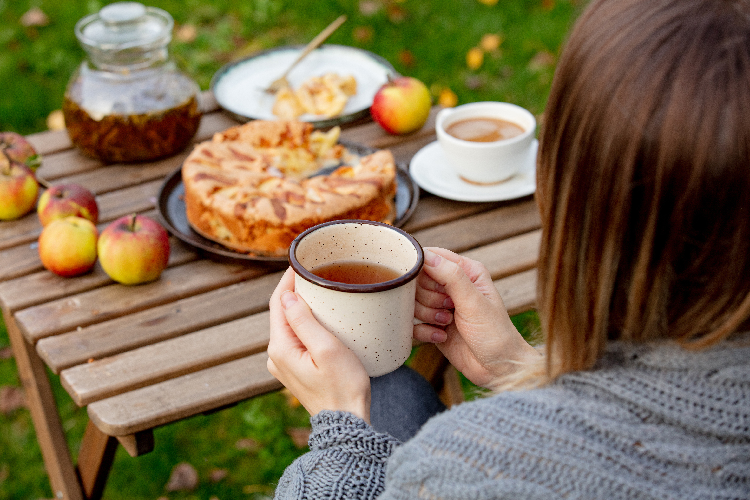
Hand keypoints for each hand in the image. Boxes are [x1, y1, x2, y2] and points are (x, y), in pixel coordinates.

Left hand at [267, 268, 371, 421]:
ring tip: (320, 287)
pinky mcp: (297, 369)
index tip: (302, 261)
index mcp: (281, 348)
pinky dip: (307, 322)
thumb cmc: (343, 387)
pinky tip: (323, 316)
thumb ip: (304, 321)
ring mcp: (285, 364)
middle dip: (295, 289)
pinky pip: (297, 337)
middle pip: (282, 312)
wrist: (347, 423)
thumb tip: (287, 296)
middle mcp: (277, 356)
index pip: (278, 302)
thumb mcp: (327, 349)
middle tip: (315, 270)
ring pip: (290, 324)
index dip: (288, 280)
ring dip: (302, 305)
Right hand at [413, 247, 539, 388]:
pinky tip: (441, 337)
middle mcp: (452, 286)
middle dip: (428, 297)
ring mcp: (441, 306)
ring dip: (426, 315)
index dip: (425, 270)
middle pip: (418, 280)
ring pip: (413, 301)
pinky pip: (413, 322)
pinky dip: (424, 331)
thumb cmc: (495, 333)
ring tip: (447, 323)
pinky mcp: (433, 325)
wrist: (498, 369)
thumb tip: (426, 255)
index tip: (436, 288)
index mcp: (466, 271)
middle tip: (448, 308)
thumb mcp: (474, 302)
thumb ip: (451, 276)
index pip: (431, 256)